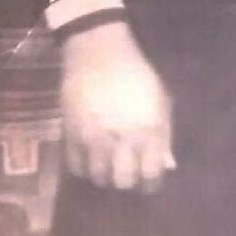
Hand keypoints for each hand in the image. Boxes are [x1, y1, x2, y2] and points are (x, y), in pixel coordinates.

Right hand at [61, 21, 174, 193]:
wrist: (99, 52)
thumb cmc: (137, 74)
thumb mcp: (160, 99)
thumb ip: (163, 133)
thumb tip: (165, 163)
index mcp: (148, 129)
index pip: (151, 174)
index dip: (151, 183)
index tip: (150, 182)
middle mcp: (121, 139)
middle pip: (123, 182)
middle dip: (128, 181)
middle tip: (129, 174)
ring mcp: (93, 139)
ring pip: (99, 178)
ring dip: (106, 176)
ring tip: (110, 166)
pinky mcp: (70, 135)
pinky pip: (76, 168)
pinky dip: (85, 168)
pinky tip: (91, 159)